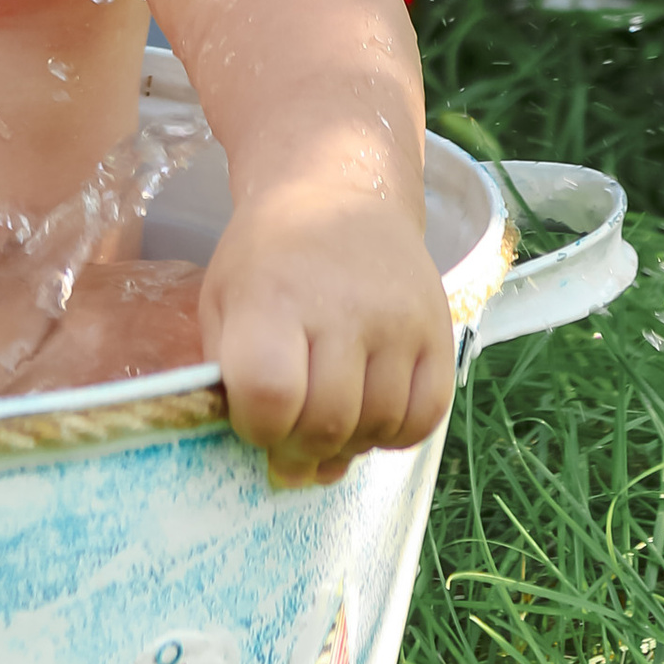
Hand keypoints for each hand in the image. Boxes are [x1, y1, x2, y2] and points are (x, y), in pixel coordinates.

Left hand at [199, 180, 453, 487]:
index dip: (259, 428)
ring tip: (328, 421)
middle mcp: (342, 306)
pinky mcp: (438, 329)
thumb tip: (285, 472)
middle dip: (302, 449)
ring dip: (348, 444)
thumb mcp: (224, 303)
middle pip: (327, 421)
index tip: (255, 419)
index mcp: (272, 297)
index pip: (269, 395)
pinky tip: (370, 415)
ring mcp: (398, 319)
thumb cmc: (267, 259)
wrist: (338, 191)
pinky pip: (425, 417)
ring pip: (377, 425)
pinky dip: (395, 434)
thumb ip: (234, 383)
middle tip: (292, 440)